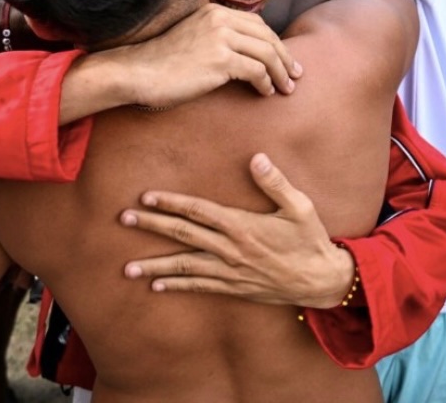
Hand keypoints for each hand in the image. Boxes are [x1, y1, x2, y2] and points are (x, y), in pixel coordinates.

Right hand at [111, 4, 302, 105]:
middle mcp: (220, 20)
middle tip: (296, 75)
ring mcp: (221, 38)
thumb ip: (215, 38)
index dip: (275, 43)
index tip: (285, 59)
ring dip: (281, 73)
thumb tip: (243, 55)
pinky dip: (266, 83)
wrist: (138, 72)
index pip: (257, 24)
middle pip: (267, 37)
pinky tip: (266, 93)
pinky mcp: (221, 60)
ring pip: (267, 54)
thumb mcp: (193, 39)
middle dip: (286, 57)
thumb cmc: (162, 63)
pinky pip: (257, 71)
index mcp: (214, 12)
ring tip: (287, 89)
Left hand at [120, 153, 353, 308]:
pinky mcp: (234, 288)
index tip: (146, 198)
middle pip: (183, 235)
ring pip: (185, 266)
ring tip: (127, 268)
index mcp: (242, 226)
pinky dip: (177, 286)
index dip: (171, 203)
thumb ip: (275, 182)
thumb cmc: (310, 240)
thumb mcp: (300, 207)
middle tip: (124, 220)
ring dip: (155, 266)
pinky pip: (199, 287)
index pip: (199, 211)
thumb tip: (256, 158)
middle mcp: (231, 250)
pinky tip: (156, 286)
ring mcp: (230, 272)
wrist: (321, 281)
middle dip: (152, 227)